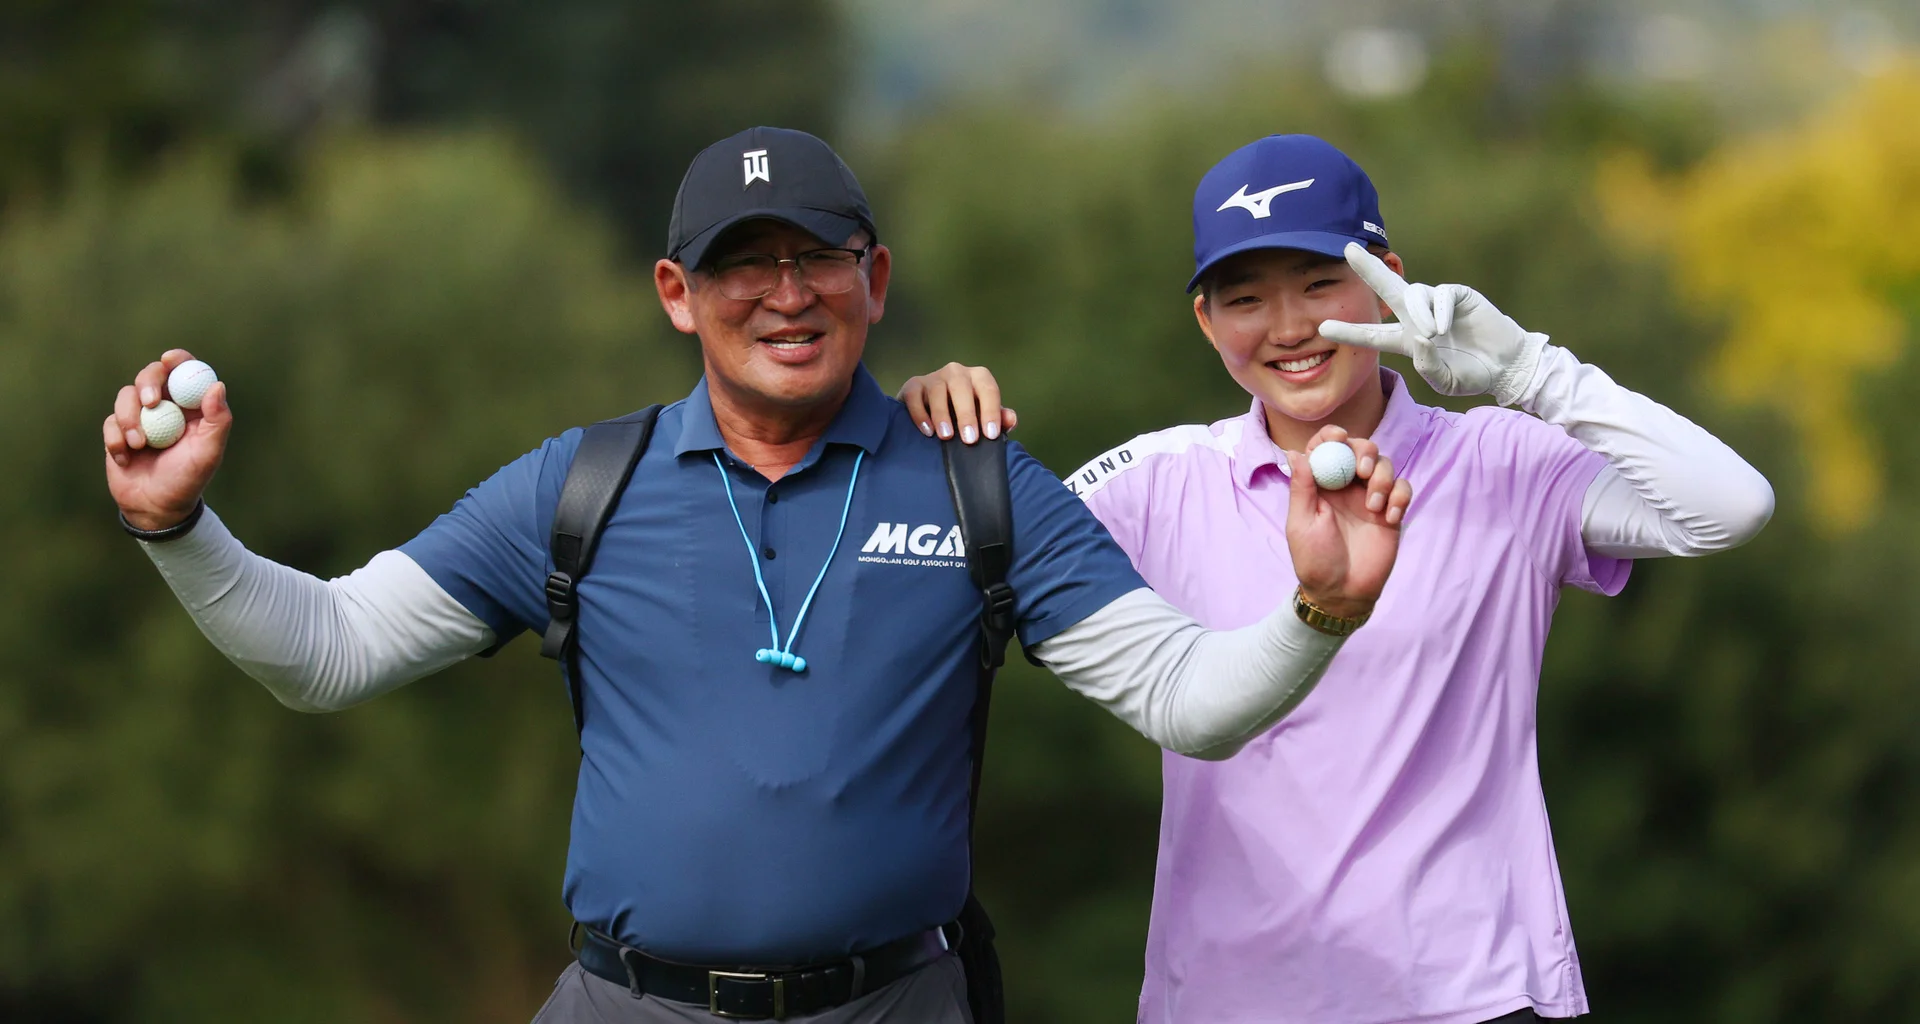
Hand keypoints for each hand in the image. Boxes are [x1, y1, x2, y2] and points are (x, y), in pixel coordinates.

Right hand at [103, 349, 232, 530]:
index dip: (177, 360)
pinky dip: (116, 438)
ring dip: (130, 419)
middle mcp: (166, 407)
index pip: (184, 373)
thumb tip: (217, 385)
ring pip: (125, 396)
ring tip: (138, 445)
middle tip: (150, 403)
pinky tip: (126, 458)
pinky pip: (110, 421)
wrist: (156, 507)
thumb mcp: (209, 453)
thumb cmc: (188, 480)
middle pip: (150, 376)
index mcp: (190, 407)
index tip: (170, 360)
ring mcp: (140, 418)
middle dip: (147, 384)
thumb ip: (217, 421)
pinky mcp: (118, 431)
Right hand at [896, 363, 1017, 443]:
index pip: (988, 389)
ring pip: (937, 391)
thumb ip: (999, 419)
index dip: (991, 411)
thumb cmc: (963, 414)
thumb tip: (1010, 420)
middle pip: (962, 387)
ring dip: (942, 414)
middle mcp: (956, 372)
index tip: (990, 434)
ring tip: (946, 436)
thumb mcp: (983, 417)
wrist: (931, 410)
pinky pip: (915, 396)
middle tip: (970, 439)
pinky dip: (920, 414)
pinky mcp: (913, 385)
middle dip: (967, 414)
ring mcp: (933, 377)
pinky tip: (927, 431)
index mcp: (978, 377)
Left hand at [1285, 425, 1412, 619]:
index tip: (1339, 437)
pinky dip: (1400, 496)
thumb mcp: (1302, 523)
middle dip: (1364, 451)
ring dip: (1383, 478)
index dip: (1332, 435)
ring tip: (1373, 507)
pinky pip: (1404, 489)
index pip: (1327, 447)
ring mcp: (1370, 497)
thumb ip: (1302, 487)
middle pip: (1361, 448)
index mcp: (1321, 484)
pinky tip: (1389, 517)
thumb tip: (1295, 452)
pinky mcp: (1391, 512)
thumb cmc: (1315, 560)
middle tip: (1362, 472)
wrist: (1342, 592)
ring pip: (1385, 465)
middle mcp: (1346, 486)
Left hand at [1318, 242, 1546, 405]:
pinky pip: (1441, 295)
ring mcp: (1437, 304)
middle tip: (1347, 249)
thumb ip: (1428, 366)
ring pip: (1414, 295)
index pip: (1372, 335)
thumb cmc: (1472, 374)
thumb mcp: (1444, 381)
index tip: (1322, 327)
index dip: (1349, 331)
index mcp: (1407, 341)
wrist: (1505, 365)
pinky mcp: (1457, 294)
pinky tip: (1445, 328)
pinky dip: (1439, 311)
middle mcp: (1417, 318)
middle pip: (1386, 290)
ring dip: (1417, 314)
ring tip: (1432, 334)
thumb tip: (1422, 338)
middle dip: (1367, 270)